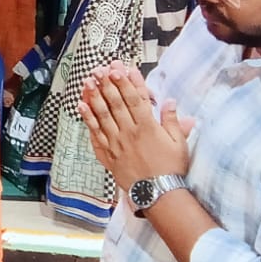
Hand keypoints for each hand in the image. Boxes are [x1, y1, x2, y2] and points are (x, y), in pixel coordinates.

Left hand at [77, 61, 194, 191]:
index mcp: (148, 127)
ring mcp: (116, 142)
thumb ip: (173, 121)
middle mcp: (129, 132)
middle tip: (100, 69)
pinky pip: (94, 133)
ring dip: (94, 96)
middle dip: (108, 84)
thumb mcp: (179, 143)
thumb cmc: (170, 168)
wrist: (157, 193)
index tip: (121, 68)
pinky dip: (87, 118)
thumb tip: (170, 101)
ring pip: (102, 114)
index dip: (128, 82)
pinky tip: (81, 106)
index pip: (136, 99)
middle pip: (116, 103)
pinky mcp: (107, 153)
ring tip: (88, 81)